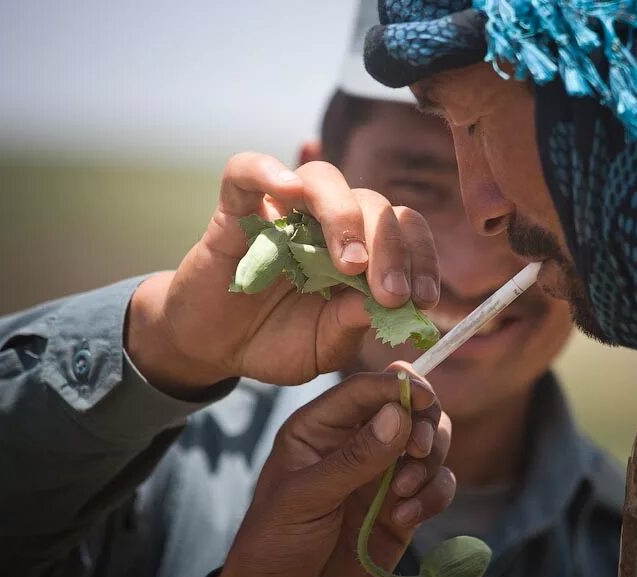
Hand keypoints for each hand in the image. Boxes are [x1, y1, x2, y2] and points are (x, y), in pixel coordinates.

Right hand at [126, 153, 439, 393]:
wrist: (214, 347)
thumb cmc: (275, 340)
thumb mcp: (324, 346)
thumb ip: (351, 324)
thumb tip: (385, 304)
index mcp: (360, 249)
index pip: (404, 229)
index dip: (420, 257)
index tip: (423, 299)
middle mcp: (327, 221)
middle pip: (372, 202)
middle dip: (390, 247)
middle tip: (389, 293)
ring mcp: (282, 210)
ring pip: (323, 178)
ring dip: (344, 216)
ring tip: (348, 263)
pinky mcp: (235, 208)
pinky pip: (247, 169)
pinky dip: (269, 171)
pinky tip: (288, 191)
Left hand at [206, 366, 454, 576]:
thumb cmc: (273, 547)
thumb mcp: (303, 498)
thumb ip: (352, 458)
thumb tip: (398, 414)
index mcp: (319, 429)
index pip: (364, 390)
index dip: (397, 386)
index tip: (423, 398)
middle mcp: (355, 445)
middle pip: (409, 409)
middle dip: (423, 425)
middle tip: (418, 451)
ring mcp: (382, 476)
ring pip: (429, 445)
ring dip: (428, 464)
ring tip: (402, 495)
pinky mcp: (403, 509)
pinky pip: (437, 486)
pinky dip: (434, 496)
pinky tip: (406, 519)